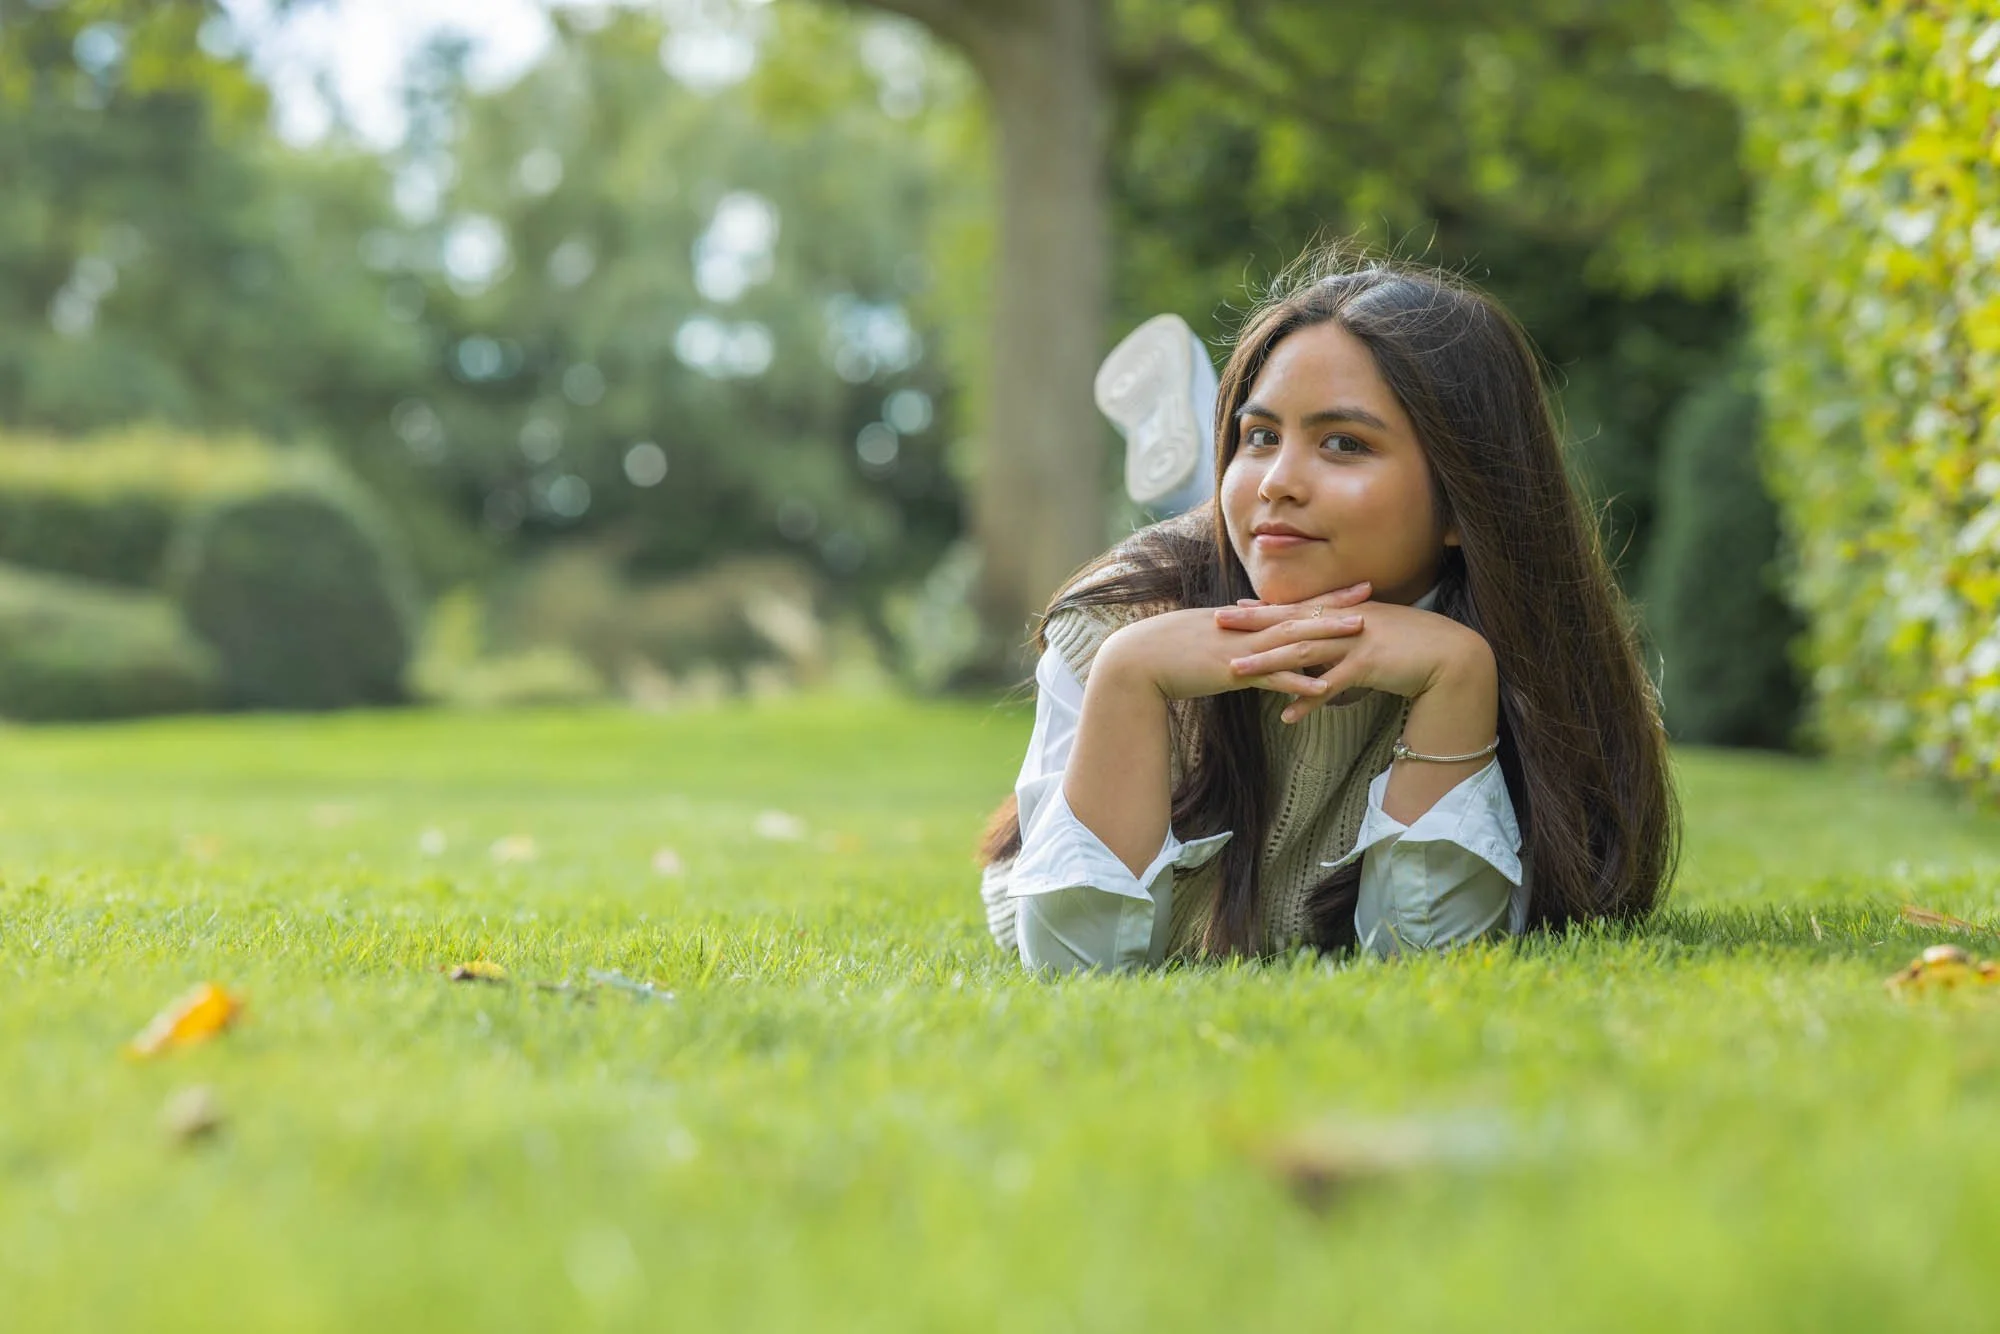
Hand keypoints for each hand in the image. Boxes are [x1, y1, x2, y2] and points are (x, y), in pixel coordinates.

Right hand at [1095, 581, 1374, 705]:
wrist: (1136, 660)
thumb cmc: (1164, 651)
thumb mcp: (1203, 639)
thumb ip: (1229, 639)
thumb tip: (1247, 643)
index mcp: (1241, 620)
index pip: (1290, 605)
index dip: (1322, 597)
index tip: (1352, 589)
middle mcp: (1246, 629)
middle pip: (1299, 614)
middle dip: (1336, 605)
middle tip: (1371, 595)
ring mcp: (1242, 649)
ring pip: (1293, 639)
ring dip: (1327, 634)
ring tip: (1361, 632)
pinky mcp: (1233, 673)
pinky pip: (1272, 677)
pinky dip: (1299, 681)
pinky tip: (1325, 686)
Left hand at [1213, 595, 1494, 722]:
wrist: (1451, 654)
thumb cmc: (1412, 645)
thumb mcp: (1375, 631)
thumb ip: (1346, 634)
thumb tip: (1322, 644)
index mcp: (1345, 612)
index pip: (1297, 609)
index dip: (1264, 610)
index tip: (1234, 609)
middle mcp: (1345, 622)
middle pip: (1291, 623)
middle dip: (1253, 625)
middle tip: (1218, 624)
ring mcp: (1356, 641)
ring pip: (1303, 651)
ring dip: (1268, 662)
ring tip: (1237, 671)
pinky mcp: (1369, 664)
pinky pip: (1331, 685)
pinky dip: (1308, 700)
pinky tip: (1287, 715)